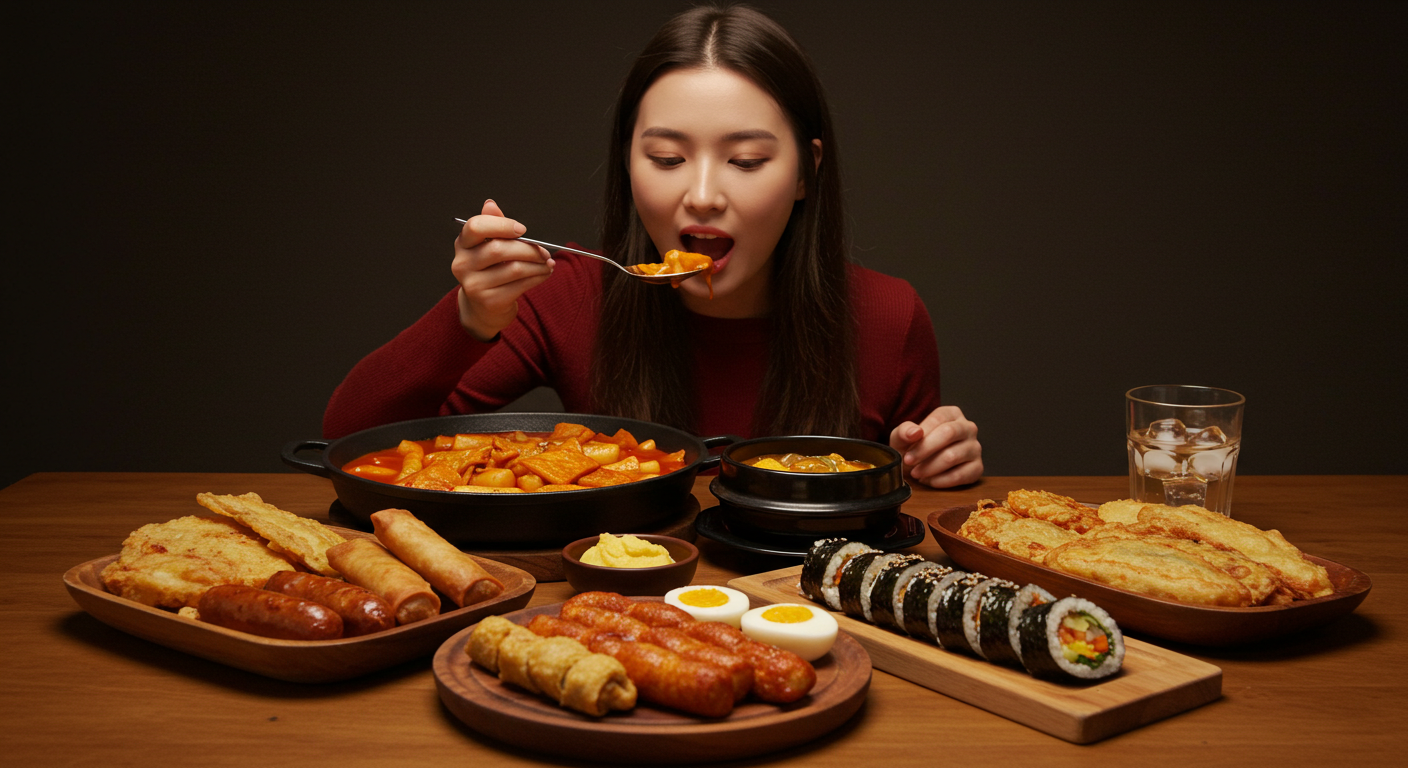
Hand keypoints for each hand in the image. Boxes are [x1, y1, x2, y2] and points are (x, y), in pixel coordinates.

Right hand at [452, 199, 554, 340]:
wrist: (484, 307)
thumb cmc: (490, 269)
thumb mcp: (488, 245)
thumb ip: (493, 225)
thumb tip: (490, 204)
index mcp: (462, 244)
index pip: (476, 227)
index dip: (502, 225)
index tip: (522, 229)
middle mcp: (463, 264)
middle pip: (500, 249)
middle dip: (529, 249)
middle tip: (545, 251)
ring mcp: (474, 285)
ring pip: (514, 268)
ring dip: (538, 265)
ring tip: (548, 263)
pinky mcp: (489, 301)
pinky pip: (520, 285)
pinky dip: (538, 277)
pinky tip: (544, 273)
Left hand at [889, 406, 982, 488]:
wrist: (920, 467)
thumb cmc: (913, 448)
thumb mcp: (902, 437)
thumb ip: (904, 431)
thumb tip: (915, 432)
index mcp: (952, 414)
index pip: (938, 419)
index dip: (921, 436)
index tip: (907, 454)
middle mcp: (968, 428)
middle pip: (949, 433)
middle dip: (925, 450)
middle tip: (909, 463)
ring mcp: (975, 448)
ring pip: (953, 456)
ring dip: (930, 468)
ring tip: (917, 473)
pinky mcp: (977, 468)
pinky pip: (960, 475)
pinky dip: (941, 481)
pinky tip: (929, 481)